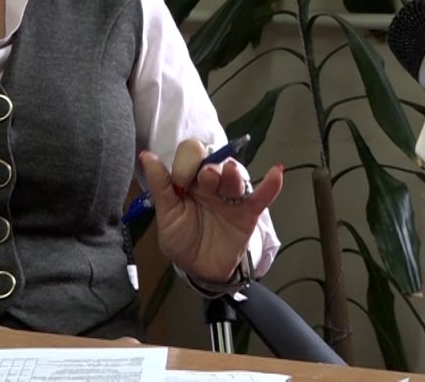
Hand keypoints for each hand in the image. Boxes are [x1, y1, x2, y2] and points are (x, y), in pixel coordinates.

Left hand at [138, 139, 283, 282]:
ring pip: (235, 177)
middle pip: (214, 162)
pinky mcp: (248, 213)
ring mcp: (230, 197)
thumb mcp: (167, 215)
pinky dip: (271, 185)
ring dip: (232, 172)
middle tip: (205, 177)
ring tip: (230, 172)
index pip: (190, 156)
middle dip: (209, 166)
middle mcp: (211, 184)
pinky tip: (277, 172)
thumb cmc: (182, 240)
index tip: (179, 182)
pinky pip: (261, 197)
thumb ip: (161, 187)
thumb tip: (147, 156)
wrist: (200, 270)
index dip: (186, 163)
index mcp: (189, 180)